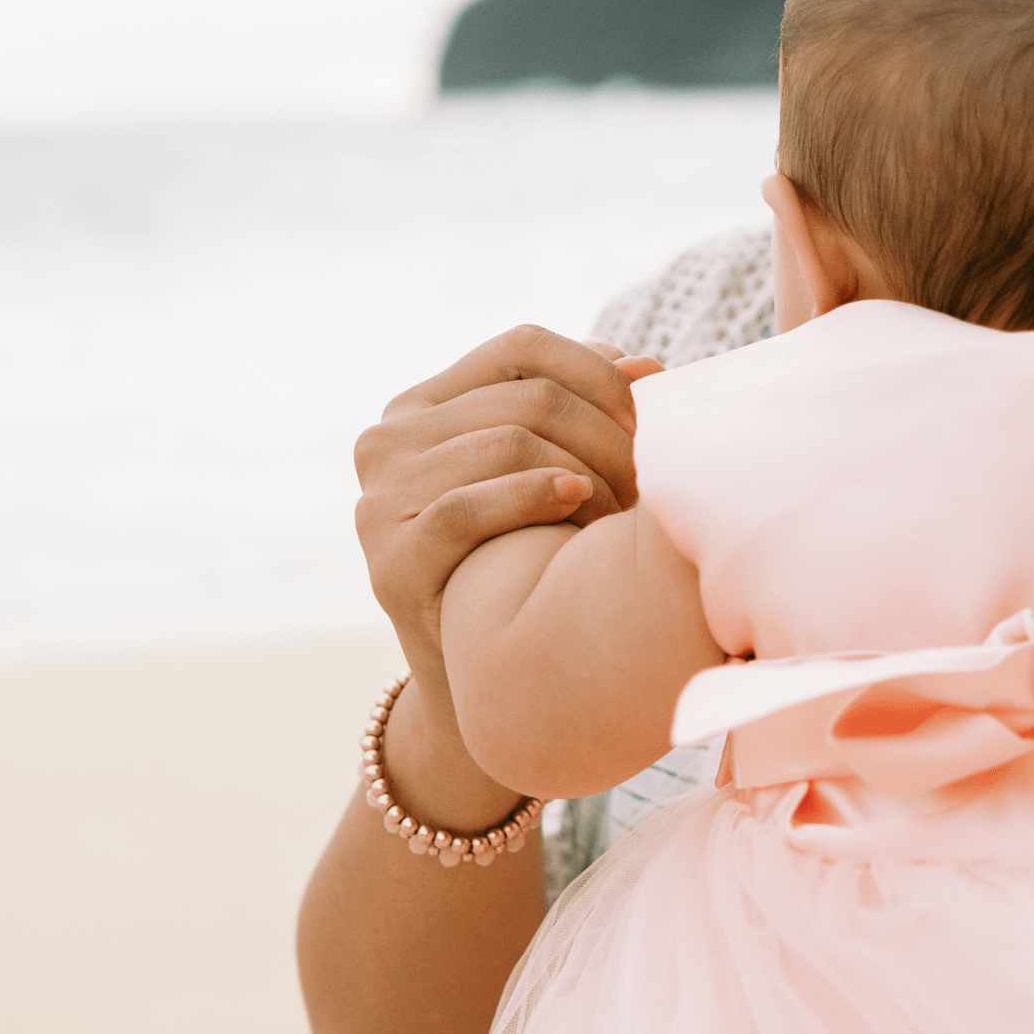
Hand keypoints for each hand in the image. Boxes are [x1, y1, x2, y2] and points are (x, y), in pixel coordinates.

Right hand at [352, 326, 660, 674]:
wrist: (489, 685)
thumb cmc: (532, 561)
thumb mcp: (557, 471)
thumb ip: (589, 411)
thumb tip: (643, 365)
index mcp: (425, 404)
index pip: (522, 347)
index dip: (598, 372)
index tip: (654, 415)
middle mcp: (387, 440)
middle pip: (526, 399)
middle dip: (606, 434)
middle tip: (652, 480)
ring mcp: (379, 501)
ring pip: (504, 444)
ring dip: (586, 475)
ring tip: (617, 519)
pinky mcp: (388, 564)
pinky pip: (466, 508)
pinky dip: (533, 497)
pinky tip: (578, 506)